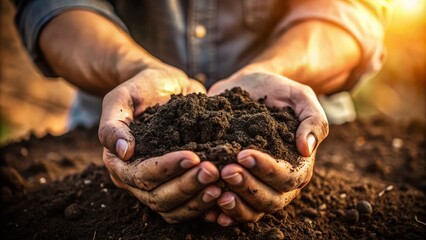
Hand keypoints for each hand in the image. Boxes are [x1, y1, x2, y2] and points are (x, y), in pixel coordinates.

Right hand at [98, 65, 221, 222]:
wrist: (164, 87)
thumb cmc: (141, 89)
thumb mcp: (122, 98)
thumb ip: (113, 124)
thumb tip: (124, 152)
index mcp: (119, 162)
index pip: (141, 175)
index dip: (167, 169)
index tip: (193, 156)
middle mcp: (136, 179)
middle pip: (159, 197)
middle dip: (188, 186)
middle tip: (213, 171)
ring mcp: (159, 184)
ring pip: (174, 207)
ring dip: (198, 199)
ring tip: (222, 184)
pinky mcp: (178, 183)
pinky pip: (188, 205)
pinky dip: (205, 203)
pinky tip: (224, 192)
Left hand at [206, 72, 328, 225]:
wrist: (251, 87)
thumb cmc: (278, 92)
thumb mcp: (300, 97)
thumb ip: (312, 120)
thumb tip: (306, 149)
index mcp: (298, 164)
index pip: (288, 177)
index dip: (266, 170)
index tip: (243, 154)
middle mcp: (279, 182)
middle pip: (270, 199)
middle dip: (247, 187)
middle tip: (225, 171)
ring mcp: (258, 186)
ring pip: (252, 209)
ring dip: (234, 205)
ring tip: (214, 192)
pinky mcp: (237, 185)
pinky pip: (233, 208)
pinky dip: (221, 213)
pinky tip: (207, 210)